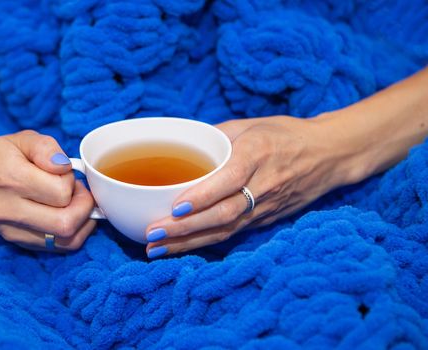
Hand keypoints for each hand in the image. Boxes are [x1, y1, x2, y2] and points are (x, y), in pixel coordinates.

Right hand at [0, 130, 95, 251]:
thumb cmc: (0, 155)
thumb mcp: (22, 139)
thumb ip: (47, 148)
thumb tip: (65, 167)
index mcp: (10, 178)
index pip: (60, 192)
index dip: (72, 181)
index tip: (67, 173)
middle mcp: (8, 209)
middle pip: (65, 223)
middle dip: (83, 206)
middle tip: (78, 192)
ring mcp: (11, 230)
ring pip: (65, 241)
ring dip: (82, 222)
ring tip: (73, 203)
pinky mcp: (17, 242)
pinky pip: (59, 248)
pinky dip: (74, 233)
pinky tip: (70, 215)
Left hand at [144, 116, 359, 257]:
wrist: (330, 154)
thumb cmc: (286, 134)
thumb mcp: (250, 124)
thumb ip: (215, 136)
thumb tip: (180, 145)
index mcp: (258, 154)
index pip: (229, 180)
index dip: (202, 197)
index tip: (175, 208)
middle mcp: (264, 185)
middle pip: (224, 213)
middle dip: (187, 228)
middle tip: (154, 233)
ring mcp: (267, 207)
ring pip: (226, 230)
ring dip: (190, 242)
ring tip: (158, 249)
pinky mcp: (267, 220)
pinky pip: (234, 233)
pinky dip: (206, 242)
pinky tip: (182, 248)